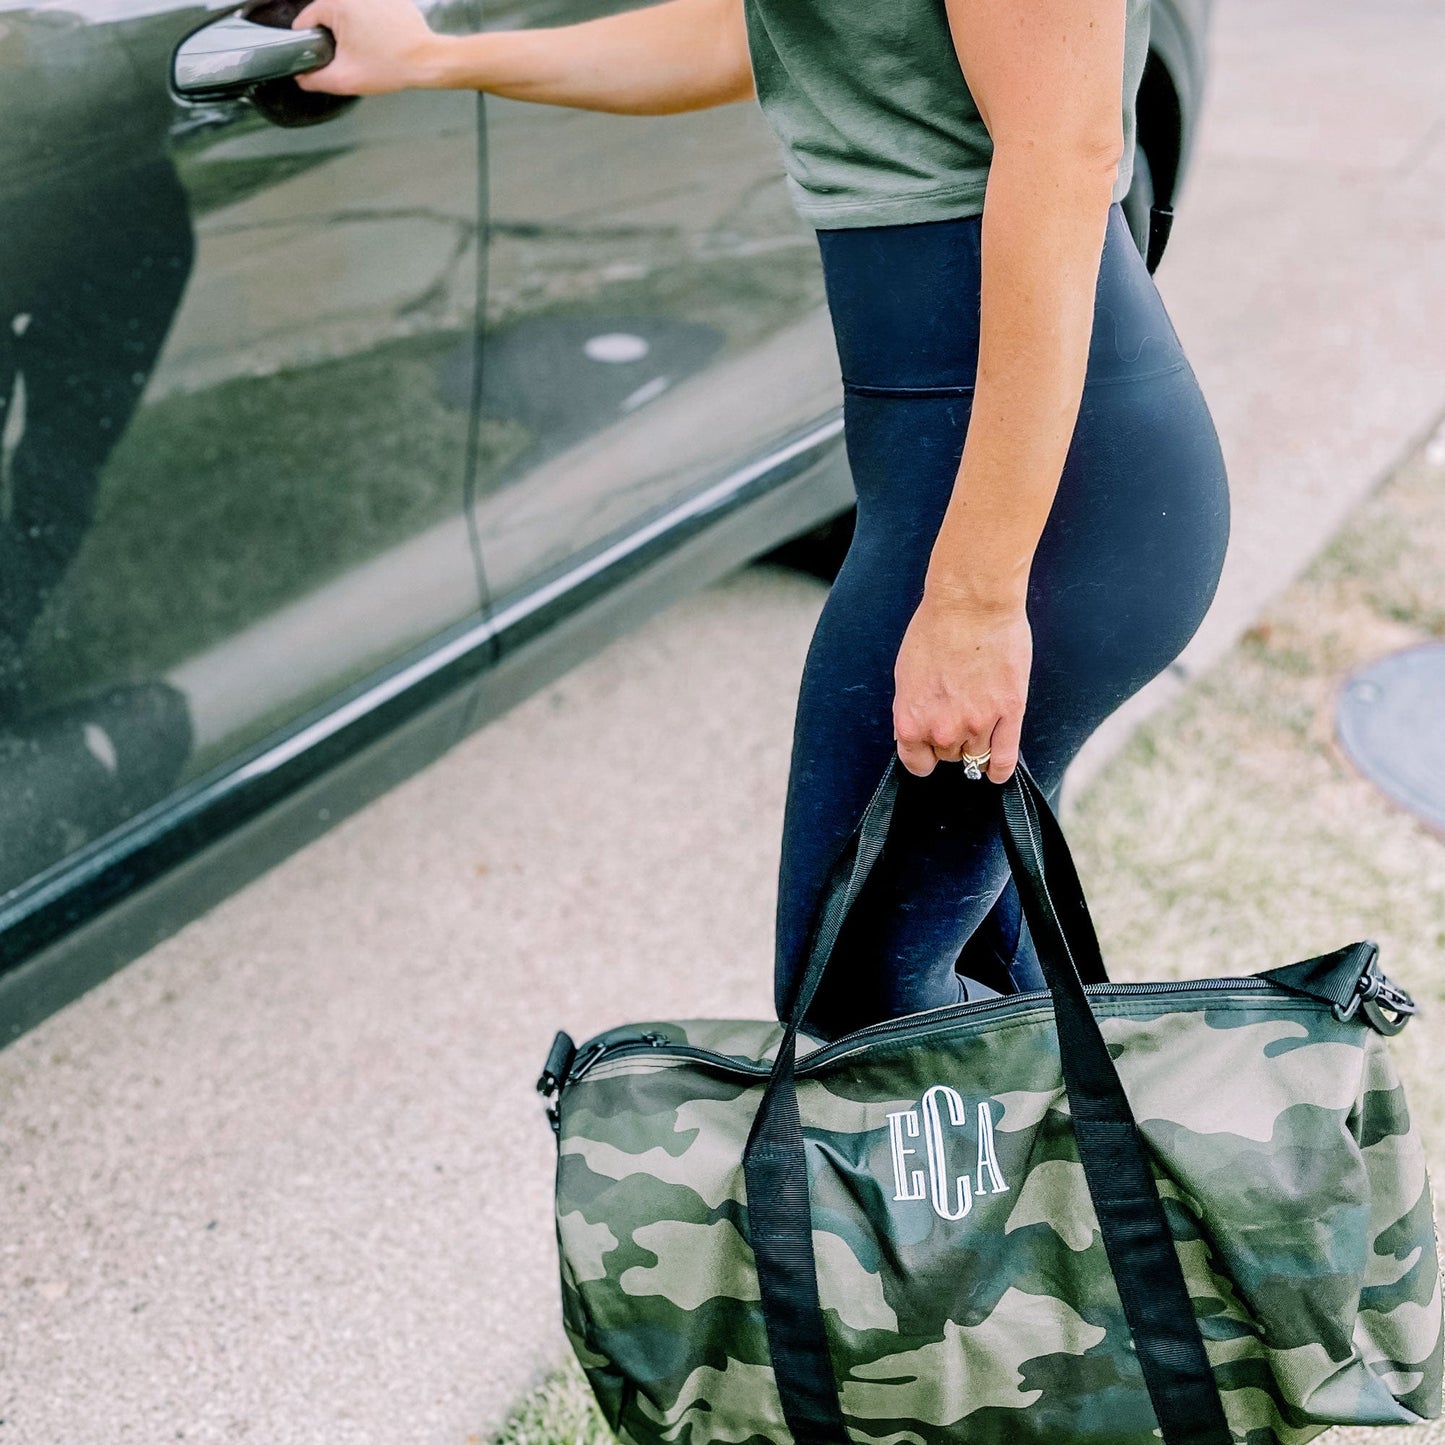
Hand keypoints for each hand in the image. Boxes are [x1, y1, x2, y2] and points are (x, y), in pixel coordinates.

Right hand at [291, 0, 442, 94]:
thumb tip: (301, 76)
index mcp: (337, 3)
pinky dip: (371, 26)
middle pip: (328, 16)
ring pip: (349, 14)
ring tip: (369, 51)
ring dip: (352, 32)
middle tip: (351, 58)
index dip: (308, 43)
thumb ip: (314, 79)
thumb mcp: (344, 79)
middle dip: (334, 38)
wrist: (427, 61)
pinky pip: (370, 12)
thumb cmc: (392, 66)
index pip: (306, 20)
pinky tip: (381, 42)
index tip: (321, 57)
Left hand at [892, 589, 1030, 782]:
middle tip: (955, 713)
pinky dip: (999, 769)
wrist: (971, 605)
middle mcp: (943, 729)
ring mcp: (978, 724)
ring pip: (975, 756)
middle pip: (948, 757)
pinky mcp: (1009, 714)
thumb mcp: (906, 674)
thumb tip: (915, 732)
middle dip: (950, 740)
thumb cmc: (935, 630)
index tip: (929, 749)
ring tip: (977, 722)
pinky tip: (996, 771)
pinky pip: (1004, 758)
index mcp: (912, 720)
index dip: (924, 754)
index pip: (917, 762)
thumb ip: (912, 709)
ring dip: (974, 745)